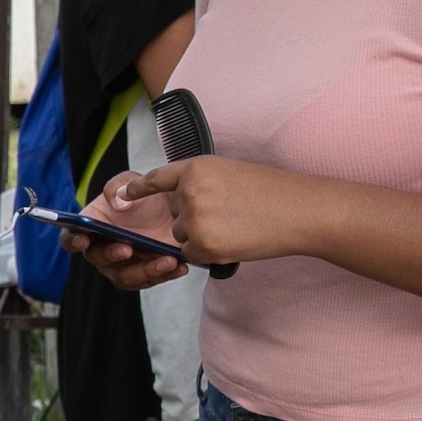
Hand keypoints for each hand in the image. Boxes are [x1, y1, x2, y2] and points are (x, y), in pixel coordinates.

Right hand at [64, 176, 187, 290]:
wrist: (179, 208)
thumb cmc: (148, 195)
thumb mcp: (133, 180)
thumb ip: (119, 185)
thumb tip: (118, 205)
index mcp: (93, 226)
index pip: (72, 237)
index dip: (73, 241)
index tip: (83, 240)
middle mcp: (103, 248)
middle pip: (98, 259)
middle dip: (111, 255)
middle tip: (128, 249)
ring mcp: (123, 264)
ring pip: (125, 276)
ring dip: (144, 270)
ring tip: (167, 260)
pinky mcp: (144, 273)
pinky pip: (148, 281)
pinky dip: (164, 275)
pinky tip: (179, 265)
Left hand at [106, 158, 327, 267]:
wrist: (300, 211)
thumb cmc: (271, 192)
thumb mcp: (229, 173)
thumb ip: (198, 184)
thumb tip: (175, 206)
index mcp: (196, 167)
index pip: (157, 178)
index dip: (138, 188)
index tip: (121, 195)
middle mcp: (189, 191)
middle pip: (173, 214)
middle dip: (194, 218)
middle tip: (231, 213)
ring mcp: (194, 219)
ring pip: (180, 235)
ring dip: (201, 236)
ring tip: (235, 225)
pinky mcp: (202, 245)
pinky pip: (191, 254)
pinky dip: (208, 252)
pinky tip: (234, 240)